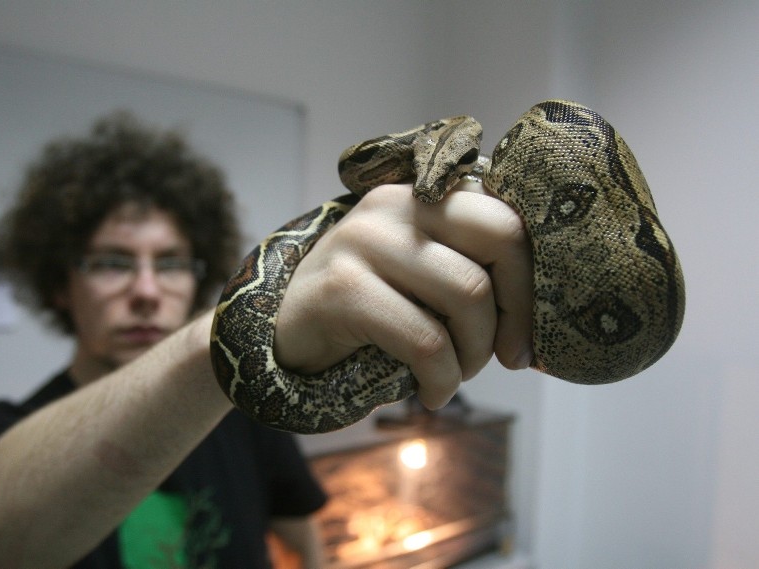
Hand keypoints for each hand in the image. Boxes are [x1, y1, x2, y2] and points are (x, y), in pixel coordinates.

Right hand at [273, 181, 532, 408]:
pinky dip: (443, 380)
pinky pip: (425, 341)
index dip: (531, 282)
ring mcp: (363, 240)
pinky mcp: (342, 288)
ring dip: (475, 355)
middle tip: (509, 359)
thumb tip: (539, 315)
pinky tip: (431, 394)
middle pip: (500, 243)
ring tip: (454, 376)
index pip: (506, 218)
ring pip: (467, 293)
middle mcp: (395, 205)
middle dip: (517, 313)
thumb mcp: (420, 281)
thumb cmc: (369, 311)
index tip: (525, 337)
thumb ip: (467, 273)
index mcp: (423, 197)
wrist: (286, 332)